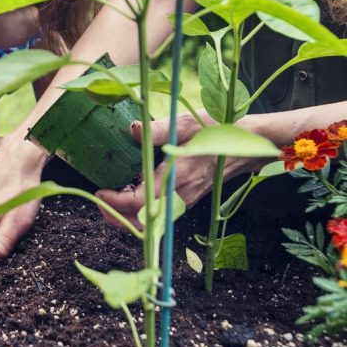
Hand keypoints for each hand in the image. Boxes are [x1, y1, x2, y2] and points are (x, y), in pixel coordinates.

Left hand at [95, 113, 258, 229]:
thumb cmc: (217, 132)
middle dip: (117, 216)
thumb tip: (133, 130)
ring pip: (152, 222)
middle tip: (100, 201)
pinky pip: (160, 214)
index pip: (139, 203)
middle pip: (143, 222)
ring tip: (110, 199)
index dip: (116, 202)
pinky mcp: (186, 199)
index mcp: (175, 179)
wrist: (246, 144)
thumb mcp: (185, 124)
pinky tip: (132, 192)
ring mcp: (184, 200)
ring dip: (128, 215)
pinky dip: (142, 210)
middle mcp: (179, 196)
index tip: (100, 192)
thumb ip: (157, 130)